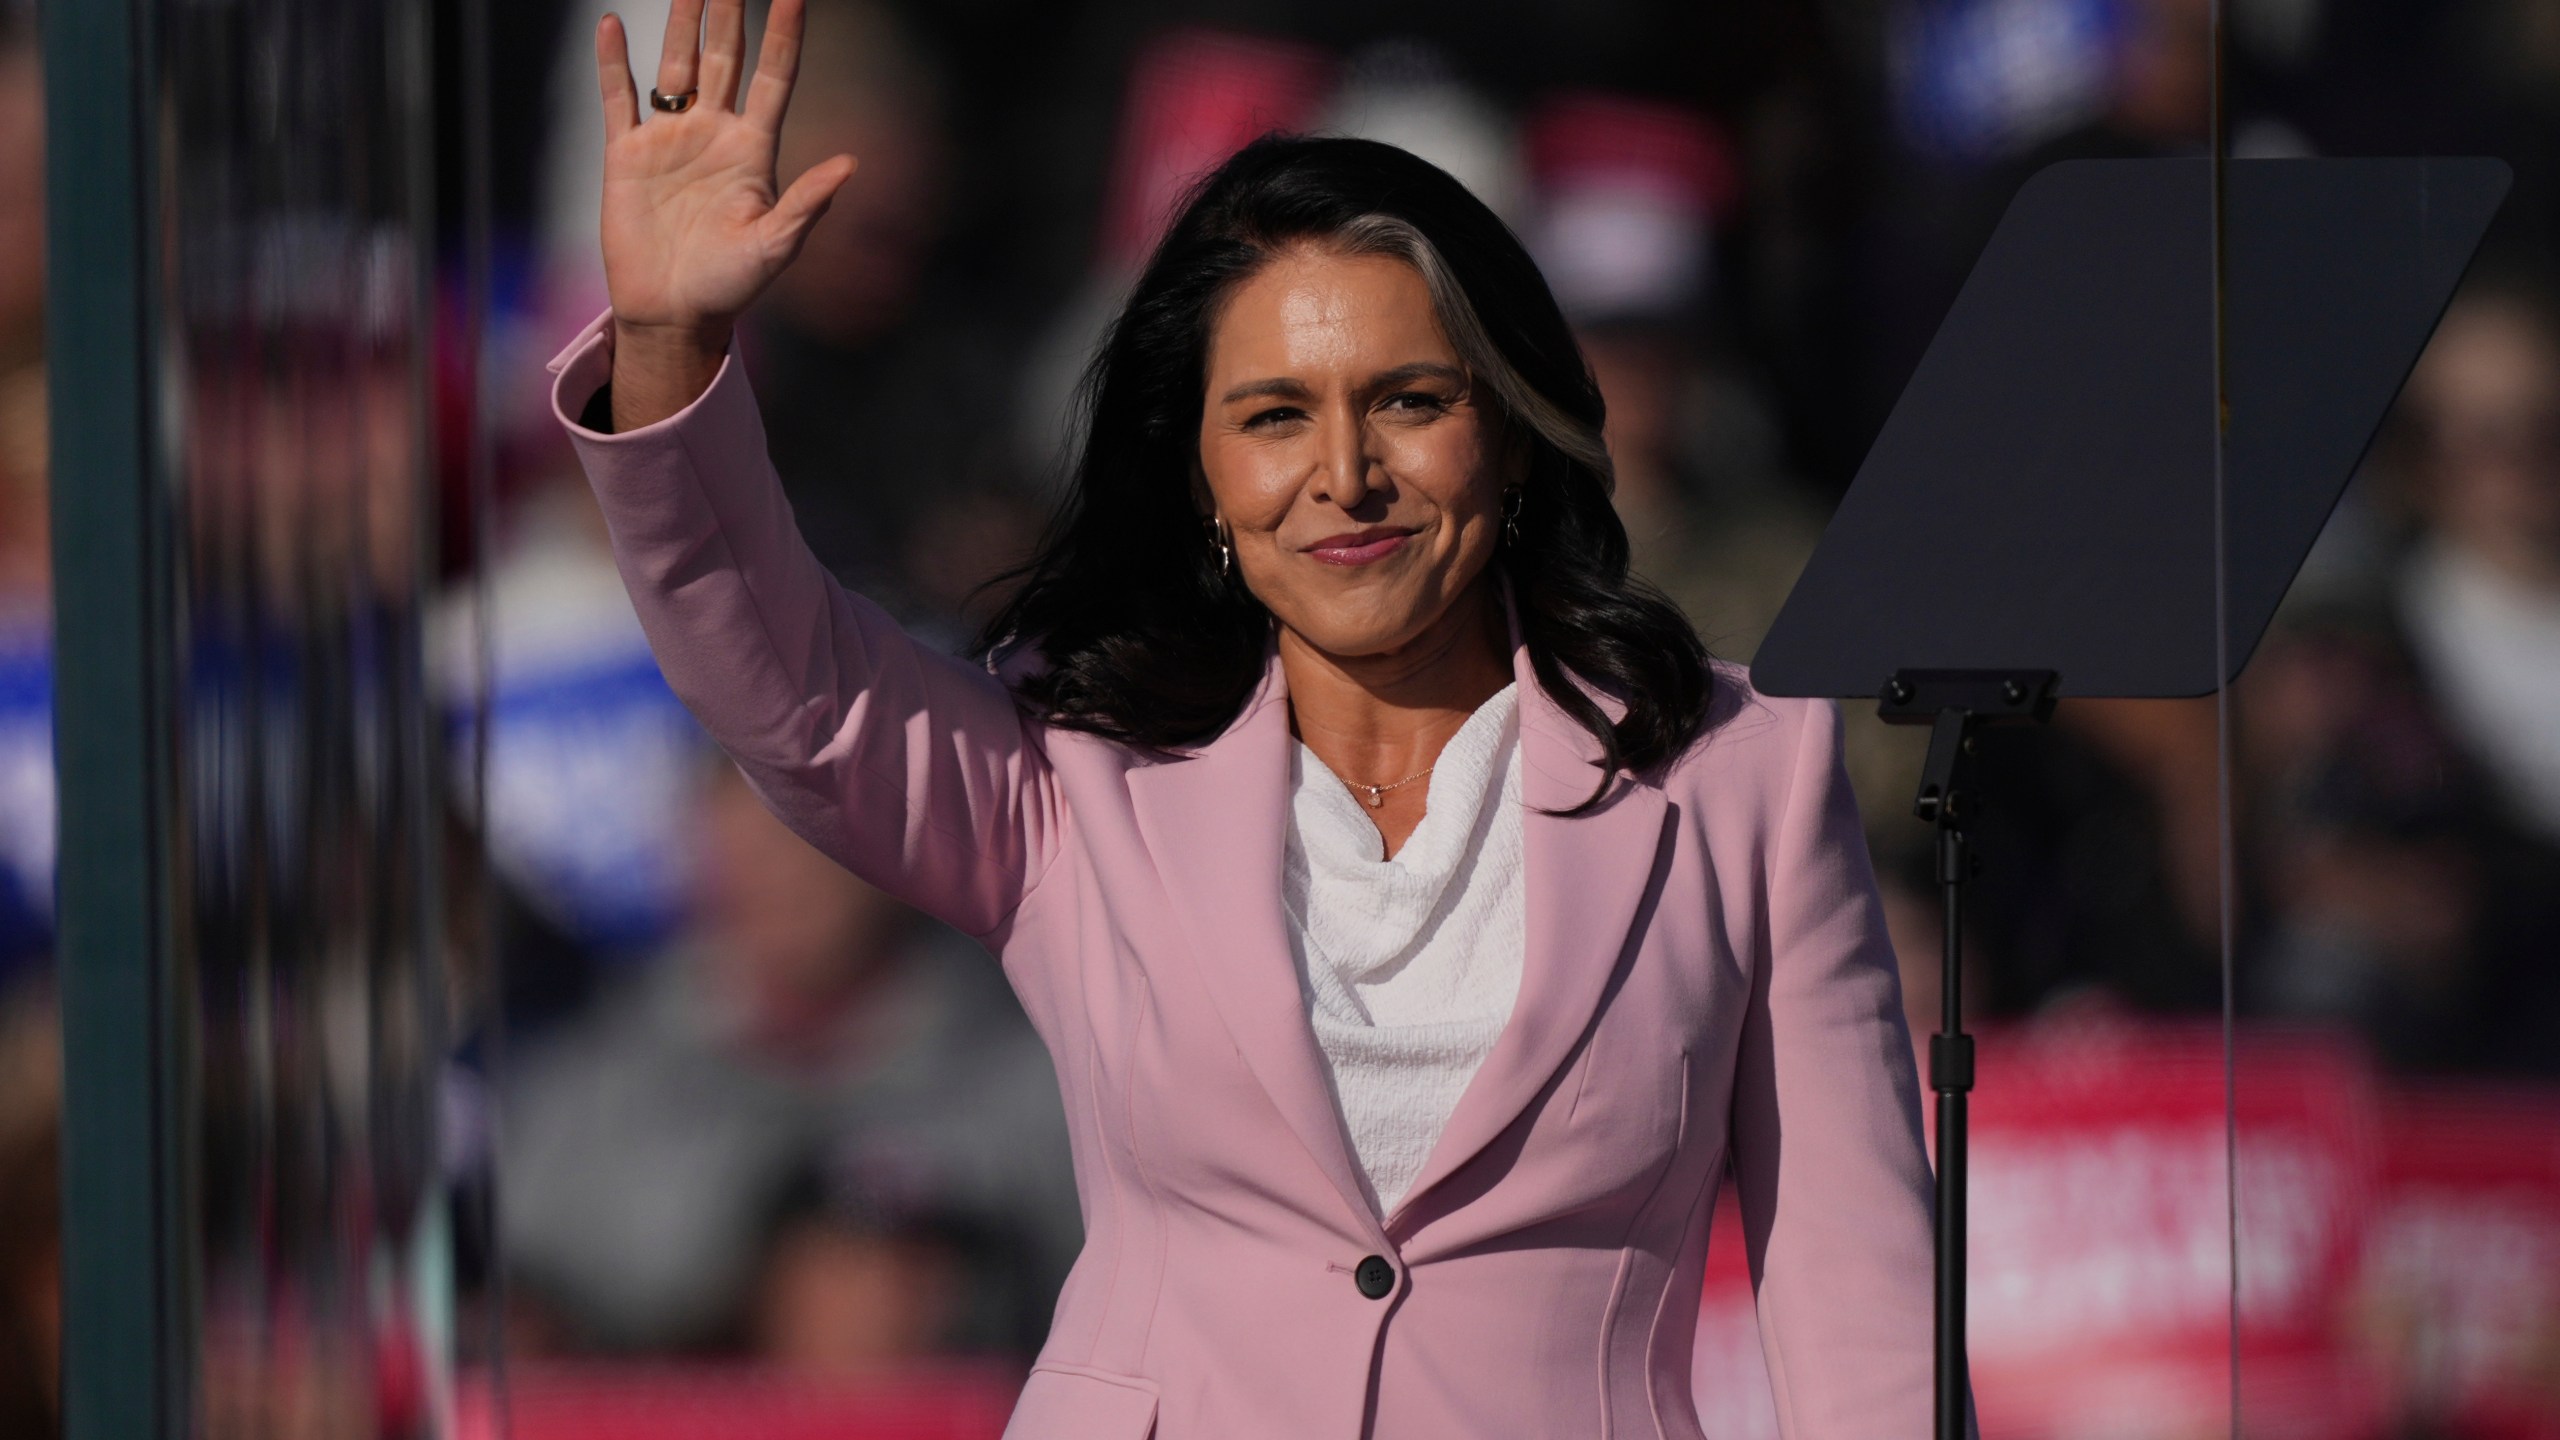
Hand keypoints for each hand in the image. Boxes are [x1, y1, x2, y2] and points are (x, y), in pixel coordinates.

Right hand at [592, 0, 855, 421]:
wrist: (672, 312)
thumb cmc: (729, 286)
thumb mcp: (775, 246)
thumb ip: (808, 203)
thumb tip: (851, 165)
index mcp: (754, 151)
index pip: (774, 80)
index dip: (784, 38)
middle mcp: (714, 134)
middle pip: (725, 59)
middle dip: (730, 14)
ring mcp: (670, 139)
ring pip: (676, 67)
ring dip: (682, 25)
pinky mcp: (627, 154)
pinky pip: (619, 98)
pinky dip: (614, 63)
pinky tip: (613, 26)